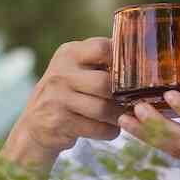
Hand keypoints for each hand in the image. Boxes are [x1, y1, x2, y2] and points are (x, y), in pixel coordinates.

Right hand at [2, 38, 123, 170]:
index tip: (130, 73)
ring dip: (117, 116)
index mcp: (68, 53)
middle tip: (129, 101)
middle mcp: (60, 73)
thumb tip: (144, 60)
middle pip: (105, 83)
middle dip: (121, 96)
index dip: (121, 60)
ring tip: (120, 116)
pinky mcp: (59, 122)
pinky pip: (98, 128)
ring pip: (104, 108)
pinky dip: (109, 131)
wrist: (35, 124)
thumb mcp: (75, 69)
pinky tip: (107, 128)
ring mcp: (57, 98)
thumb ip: (100, 62)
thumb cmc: (67, 93)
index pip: (102, 48)